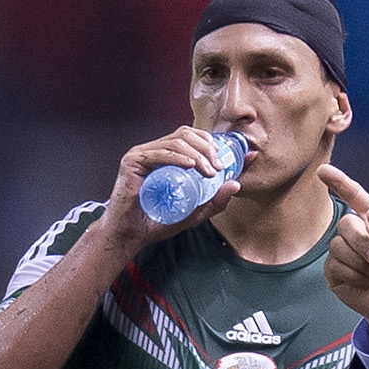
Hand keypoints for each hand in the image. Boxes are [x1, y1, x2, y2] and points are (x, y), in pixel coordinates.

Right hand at [99, 126, 232, 256]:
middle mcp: (156, 151)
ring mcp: (144, 154)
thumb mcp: (194, 212)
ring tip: (209, 171)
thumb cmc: (158, 222)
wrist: (132, 234)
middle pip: (186, 135)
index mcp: (170, 157)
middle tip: (219, 167)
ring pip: (176, 141)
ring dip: (197, 154)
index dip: (212, 143)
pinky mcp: (133, 160)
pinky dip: (177, 157)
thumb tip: (236, 184)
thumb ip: (215, 200)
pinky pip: (158, 152)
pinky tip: (190, 165)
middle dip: (207, 148)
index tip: (227, 160)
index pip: (193, 139)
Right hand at [317, 165, 368, 345]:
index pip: (355, 197)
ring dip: (359, 263)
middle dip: (362, 243)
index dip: (339, 183)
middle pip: (346, 224)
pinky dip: (353, 275)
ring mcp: (342, 252)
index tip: (323, 171)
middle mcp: (356, 234)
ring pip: (337, 246)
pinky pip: (334, 265)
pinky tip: (363, 281)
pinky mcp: (334, 271)